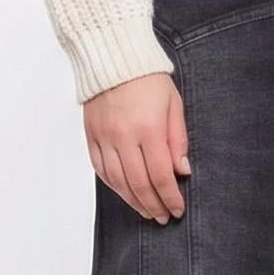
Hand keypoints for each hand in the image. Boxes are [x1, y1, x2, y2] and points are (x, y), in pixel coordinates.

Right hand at [83, 71, 191, 221]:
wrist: (113, 57)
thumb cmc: (148, 79)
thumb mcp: (173, 105)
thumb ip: (178, 140)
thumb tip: (182, 171)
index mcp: (148, 128)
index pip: (161, 175)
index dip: (170, 197)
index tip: (177, 209)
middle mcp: (124, 136)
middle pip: (139, 184)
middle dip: (153, 205)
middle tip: (163, 217)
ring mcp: (105, 138)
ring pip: (118, 181)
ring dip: (133, 201)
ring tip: (147, 211)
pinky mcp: (91, 136)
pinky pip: (101, 169)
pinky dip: (113, 186)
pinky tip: (125, 194)